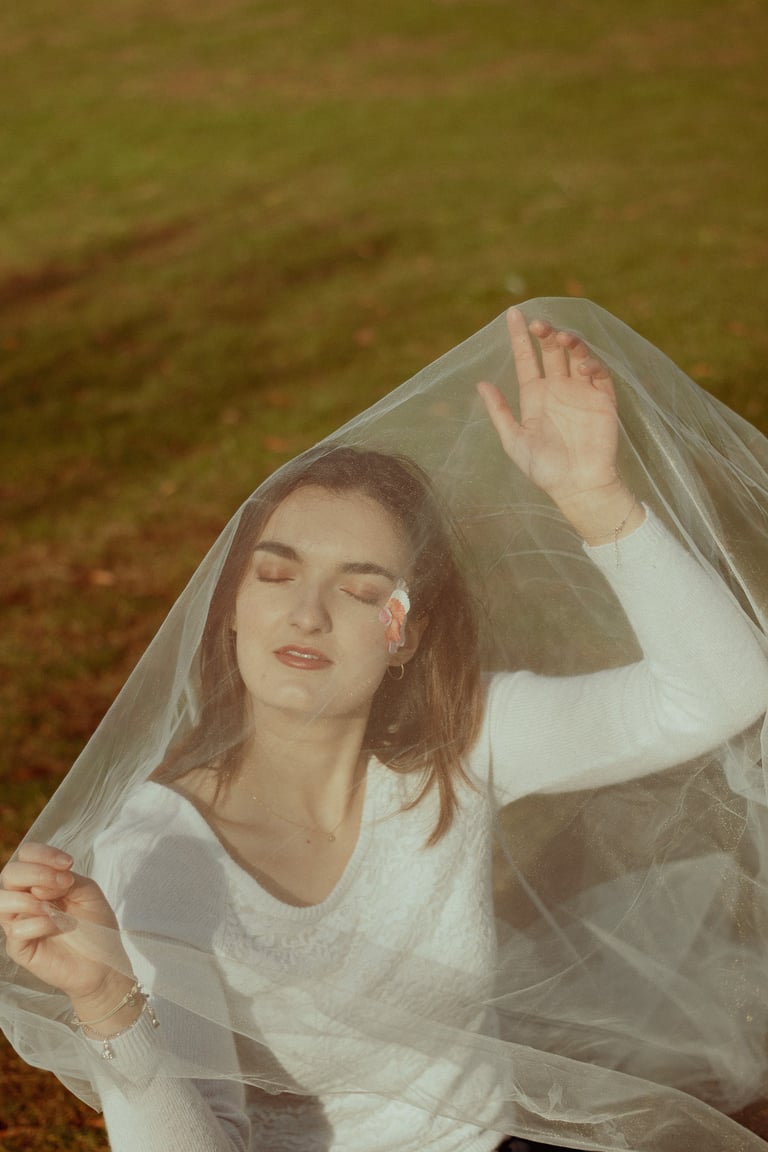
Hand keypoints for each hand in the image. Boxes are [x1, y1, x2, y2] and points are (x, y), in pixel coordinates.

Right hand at [0, 842, 129, 1003]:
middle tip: (64, 883)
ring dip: (29, 898)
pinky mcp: (19, 948)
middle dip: (37, 872)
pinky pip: (16, 930)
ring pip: (1, 901)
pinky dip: (37, 924)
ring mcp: (19, 923)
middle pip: (9, 874)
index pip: (26, 856)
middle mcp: (25, 899)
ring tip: (54, 907)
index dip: (43, 854)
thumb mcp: (87, 891)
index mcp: (41, 881)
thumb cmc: (96, 925)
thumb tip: (39, 885)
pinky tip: (56, 926)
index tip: (69, 863)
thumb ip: (65, 879)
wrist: (104, 962)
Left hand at [477, 308, 619, 505]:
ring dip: (570, 342)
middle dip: (546, 333)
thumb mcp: (514, 440)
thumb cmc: (545, 469)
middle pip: (552, 351)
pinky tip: (582, 367)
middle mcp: (558, 389)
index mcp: (535, 396)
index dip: (519, 337)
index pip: (526, 359)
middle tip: (539, 325)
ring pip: (576, 355)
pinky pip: (600, 374)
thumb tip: (481, 384)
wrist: (579, 486)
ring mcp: (581, 392)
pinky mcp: (603, 400)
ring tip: (562, 339)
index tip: (513, 314)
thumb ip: (499, 412)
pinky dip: (592, 364)